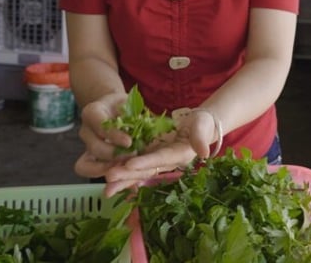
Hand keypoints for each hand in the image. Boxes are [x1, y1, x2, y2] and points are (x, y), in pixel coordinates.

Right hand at [73, 92, 131, 179]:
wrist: (113, 109)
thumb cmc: (123, 105)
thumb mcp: (129, 103)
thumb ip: (135, 114)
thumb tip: (147, 125)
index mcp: (92, 113)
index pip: (100, 126)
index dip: (113, 136)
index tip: (129, 142)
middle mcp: (86, 130)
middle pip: (94, 147)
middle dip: (113, 155)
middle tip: (132, 157)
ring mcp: (86, 146)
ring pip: (88, 164)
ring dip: (109, 169)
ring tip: (127, 171)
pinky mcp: (90, 159)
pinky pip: (90, 171)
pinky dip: (105, 177)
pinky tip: (125, 181)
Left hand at [99, 108, 217, 195]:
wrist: (199, 126)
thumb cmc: (202, 123)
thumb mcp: (203, 126)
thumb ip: (201, 137)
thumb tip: (204, 153)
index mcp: (179, 155)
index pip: (160, 159)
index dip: (146, 162)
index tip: (129, 164)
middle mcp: (167, 162)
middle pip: (145, 170)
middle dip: (127, 174)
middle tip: (109, 177)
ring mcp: (158, 161)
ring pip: (138, 172)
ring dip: (122, 179)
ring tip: (105, 187)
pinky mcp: (151, 158)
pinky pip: (136, 169)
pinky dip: (123, 174)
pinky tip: (108, 181)